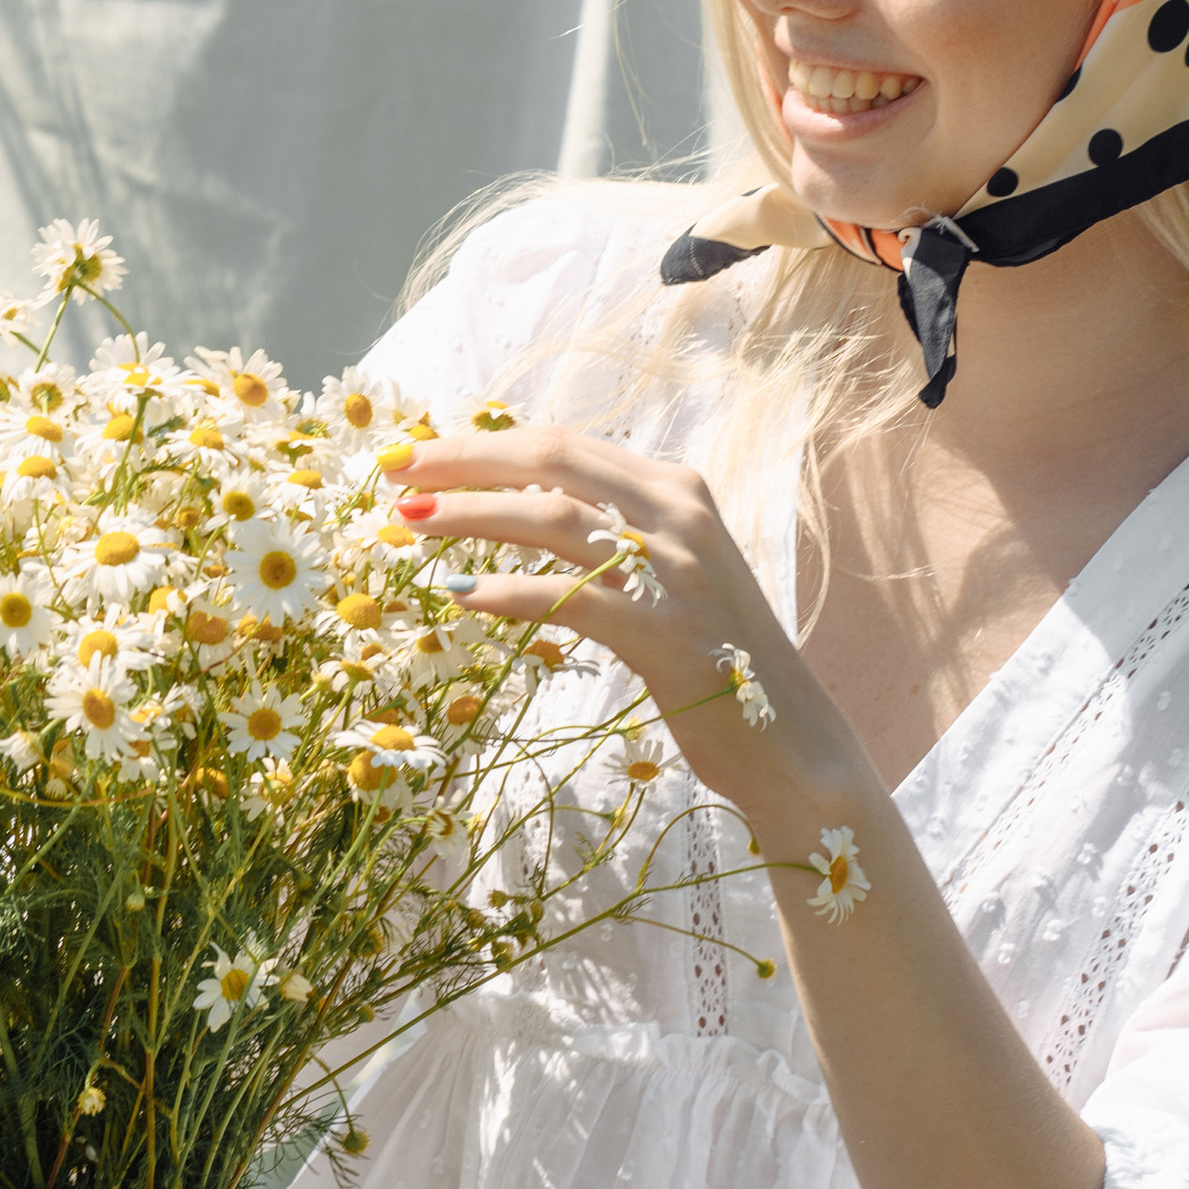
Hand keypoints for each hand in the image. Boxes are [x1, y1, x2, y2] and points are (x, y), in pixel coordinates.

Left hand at [396, 425, 866, 843]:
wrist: (793, 743)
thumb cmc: (718, 660)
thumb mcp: (669, 577)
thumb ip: (612, 537)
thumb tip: (522, 512)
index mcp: (677, 489)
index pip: (564, 446)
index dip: (485, 445)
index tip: (420, 455)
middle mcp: (681, 515)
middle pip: (552, 462)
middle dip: (465, 460)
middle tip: (395, 473)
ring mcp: (678, 574)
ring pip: (555, 519)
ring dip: (472, 516)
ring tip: (410, 525)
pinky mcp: (669, 637)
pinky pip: (573, 599)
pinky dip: (511, 591)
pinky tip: (461, 593)